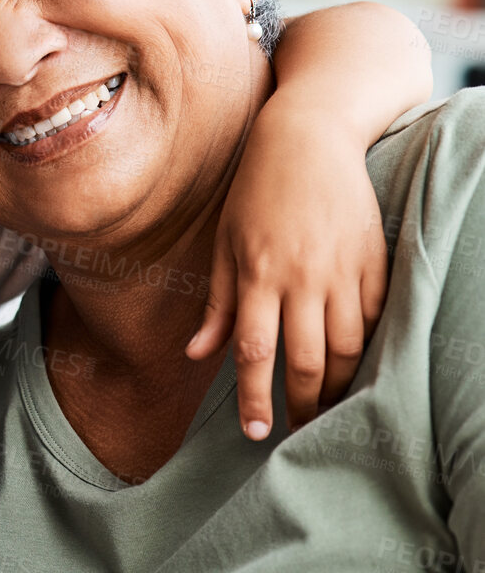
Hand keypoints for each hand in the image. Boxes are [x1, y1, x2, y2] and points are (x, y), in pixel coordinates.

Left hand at [186, 101, 388, 437]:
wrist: (307, 139)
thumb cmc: (255, 192)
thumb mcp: (224, 243)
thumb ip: (215, 303)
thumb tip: (195, 354)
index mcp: (258, 274)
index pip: (255, 352)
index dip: (256, 398)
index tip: (258, 433)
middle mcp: (302, 278)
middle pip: (306, 360)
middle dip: (301, 405)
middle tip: (297, 433)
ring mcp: (343, 271)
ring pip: (348, 348)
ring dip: (338, 386)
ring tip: (326, 408)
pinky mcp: (375, 261)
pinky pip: (376, 319)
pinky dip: (368, 348)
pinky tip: (355, 366)